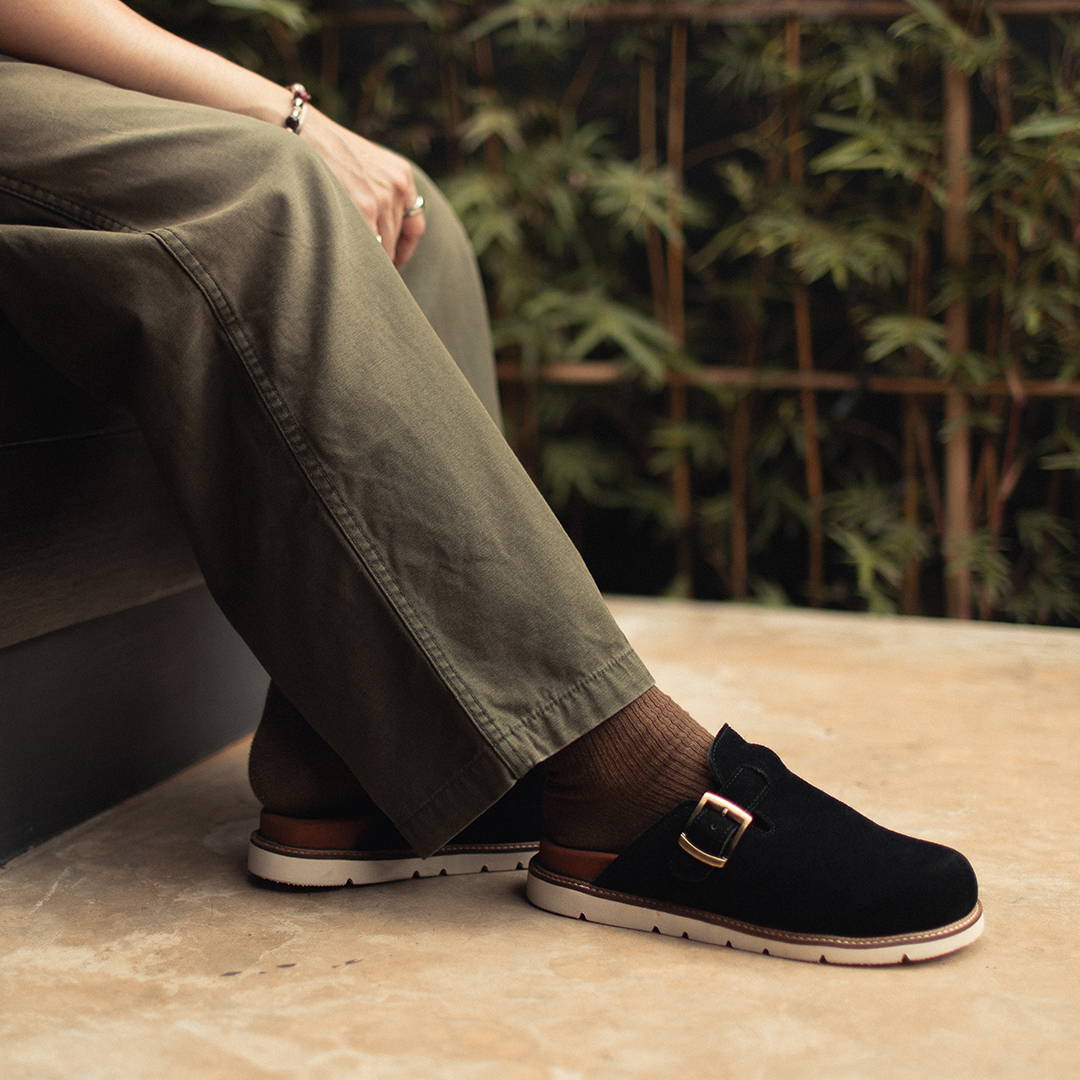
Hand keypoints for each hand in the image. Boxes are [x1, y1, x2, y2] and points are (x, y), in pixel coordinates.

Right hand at [303, 108, 424, 267]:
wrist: (299, 127)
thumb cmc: (325, 151)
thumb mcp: (364, 165)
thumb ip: (378, 193)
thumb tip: (381, 238)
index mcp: (402, 176)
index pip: (414, 227)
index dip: (402, 249)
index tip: (392, 262)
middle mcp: (398, 187)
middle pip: (395, 240)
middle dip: (381, 255)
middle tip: (362, 267)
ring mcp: (383, 198)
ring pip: (384, 248)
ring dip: (369, 261)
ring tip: (349, 264)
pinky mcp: (365, 206)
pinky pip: (372, 249)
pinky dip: (361, 261)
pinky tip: (346, 264)